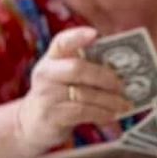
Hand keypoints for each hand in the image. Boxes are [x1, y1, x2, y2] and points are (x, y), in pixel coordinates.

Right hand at [15, 27, 134, 155]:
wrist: (32, 123)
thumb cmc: (59, 95)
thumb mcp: (66, 77)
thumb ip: (87, 69)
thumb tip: (122, 69)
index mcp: (52, 59)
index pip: (61, 42)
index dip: (77, 36)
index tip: (95, 34)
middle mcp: (46, 73)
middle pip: (77, 68)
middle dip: (105, 76)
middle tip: (123, 85)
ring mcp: (46, 95)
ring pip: (85, 94)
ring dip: (110, 100)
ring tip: (125, 104)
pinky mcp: (51, 116)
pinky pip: (83, 112)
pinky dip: (102, 114)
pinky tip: (112, 115)